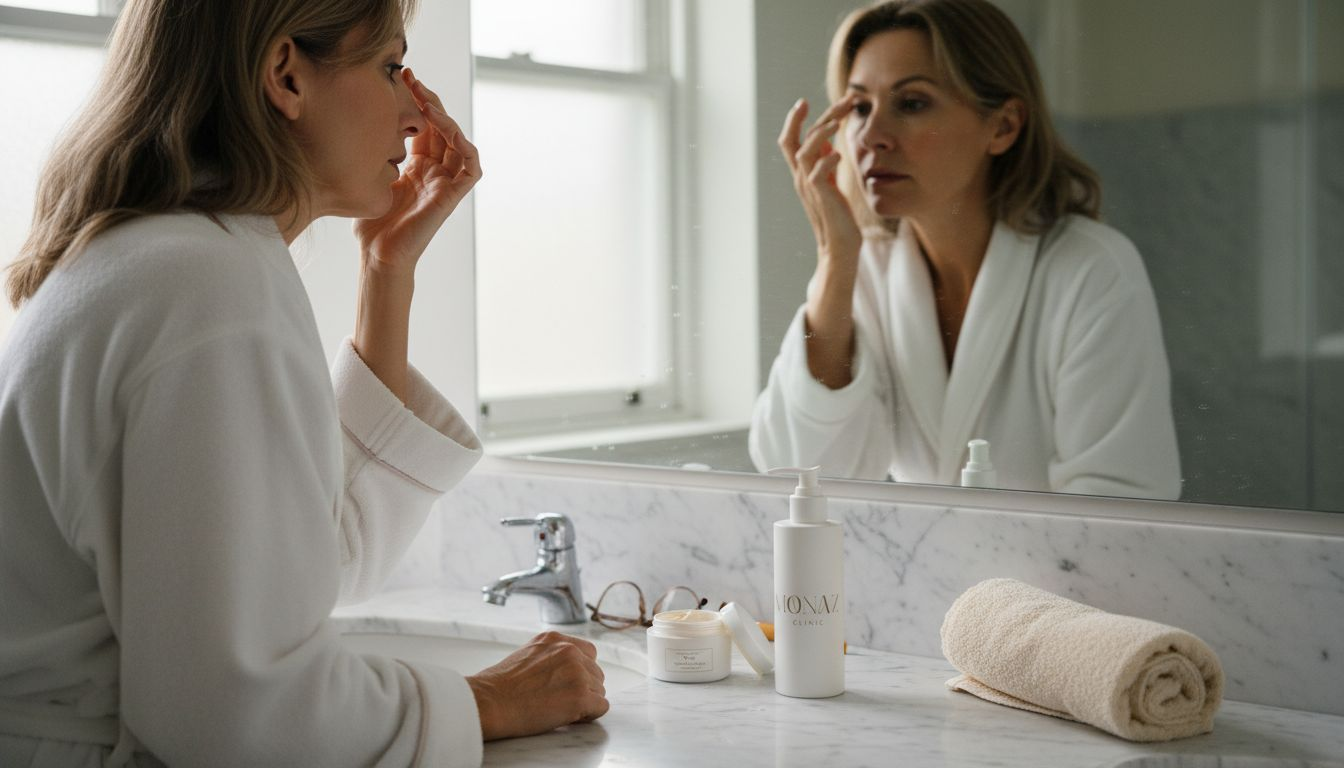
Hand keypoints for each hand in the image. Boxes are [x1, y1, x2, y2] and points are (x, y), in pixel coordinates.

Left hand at [354, 68, 481, 276]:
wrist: (379, 254)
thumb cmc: (371, 225)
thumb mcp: (370, 178)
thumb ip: (373, 153)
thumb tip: (356, 122)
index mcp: (417, 167)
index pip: (424, 126)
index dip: (416, 101)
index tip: (400, 78)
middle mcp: (435, 172)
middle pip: (441, 128)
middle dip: (428, 100)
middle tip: (410, 78)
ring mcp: (445, 184)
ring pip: (458, 142)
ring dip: (444, 118)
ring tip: (424, 100)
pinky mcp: (453, 197)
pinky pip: (471, 167)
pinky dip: (465, 147)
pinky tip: (446, 129)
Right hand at [466, 632, 608, 740]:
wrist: (490, 702)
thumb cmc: (500, 686)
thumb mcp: (527, 654)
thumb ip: (550, 656)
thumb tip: (564, 672)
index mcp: (555, 639)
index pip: (588, 652)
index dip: (581, 671)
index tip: (568, 684)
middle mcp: (569, 651)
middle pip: (595, 673)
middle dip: (583, 688)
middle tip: (561, 701)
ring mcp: (577, 673)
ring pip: (599, 691)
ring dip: (585, 702)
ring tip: (560, 709)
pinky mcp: (580, 696)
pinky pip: (601, 707)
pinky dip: (588, 716)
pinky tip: (569, 717)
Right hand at [778, 96, 862, 271]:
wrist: (839, 248)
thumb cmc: (838, 217)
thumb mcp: (831, 186)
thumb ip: (826, 165)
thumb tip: (828, 145)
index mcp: (802, 174)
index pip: (790, 141)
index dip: (794, 120)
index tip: (803, 101)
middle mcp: (801, 178)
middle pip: (794, 140)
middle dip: (814, 116)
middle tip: (842, 101)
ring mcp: (809, 188)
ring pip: (804, 152)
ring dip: (820, 134)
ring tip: (838, 122)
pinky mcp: (822, 198)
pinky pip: (817, 173)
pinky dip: (827, 160)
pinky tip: (840, 154)